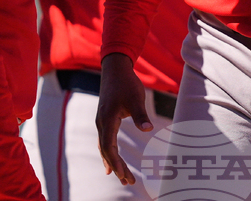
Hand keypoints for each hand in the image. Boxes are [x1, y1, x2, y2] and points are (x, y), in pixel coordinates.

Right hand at [96, 53, 151, 184]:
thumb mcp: (136, 98)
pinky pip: (104, 141)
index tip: (124, 176)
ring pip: (104, 148)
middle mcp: (101, 123)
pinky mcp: (105, 119)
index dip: (117, 163)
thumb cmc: (126, 83)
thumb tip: (149, 129)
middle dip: (117, 167)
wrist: (115, 69)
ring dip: (113, 162)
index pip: (110, 148)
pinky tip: (111, 163)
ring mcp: (101, 122)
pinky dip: (108, 154)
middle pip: (106, 151)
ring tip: (121, 177)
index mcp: (107, 120)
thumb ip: (141, 115)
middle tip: (128, 182)